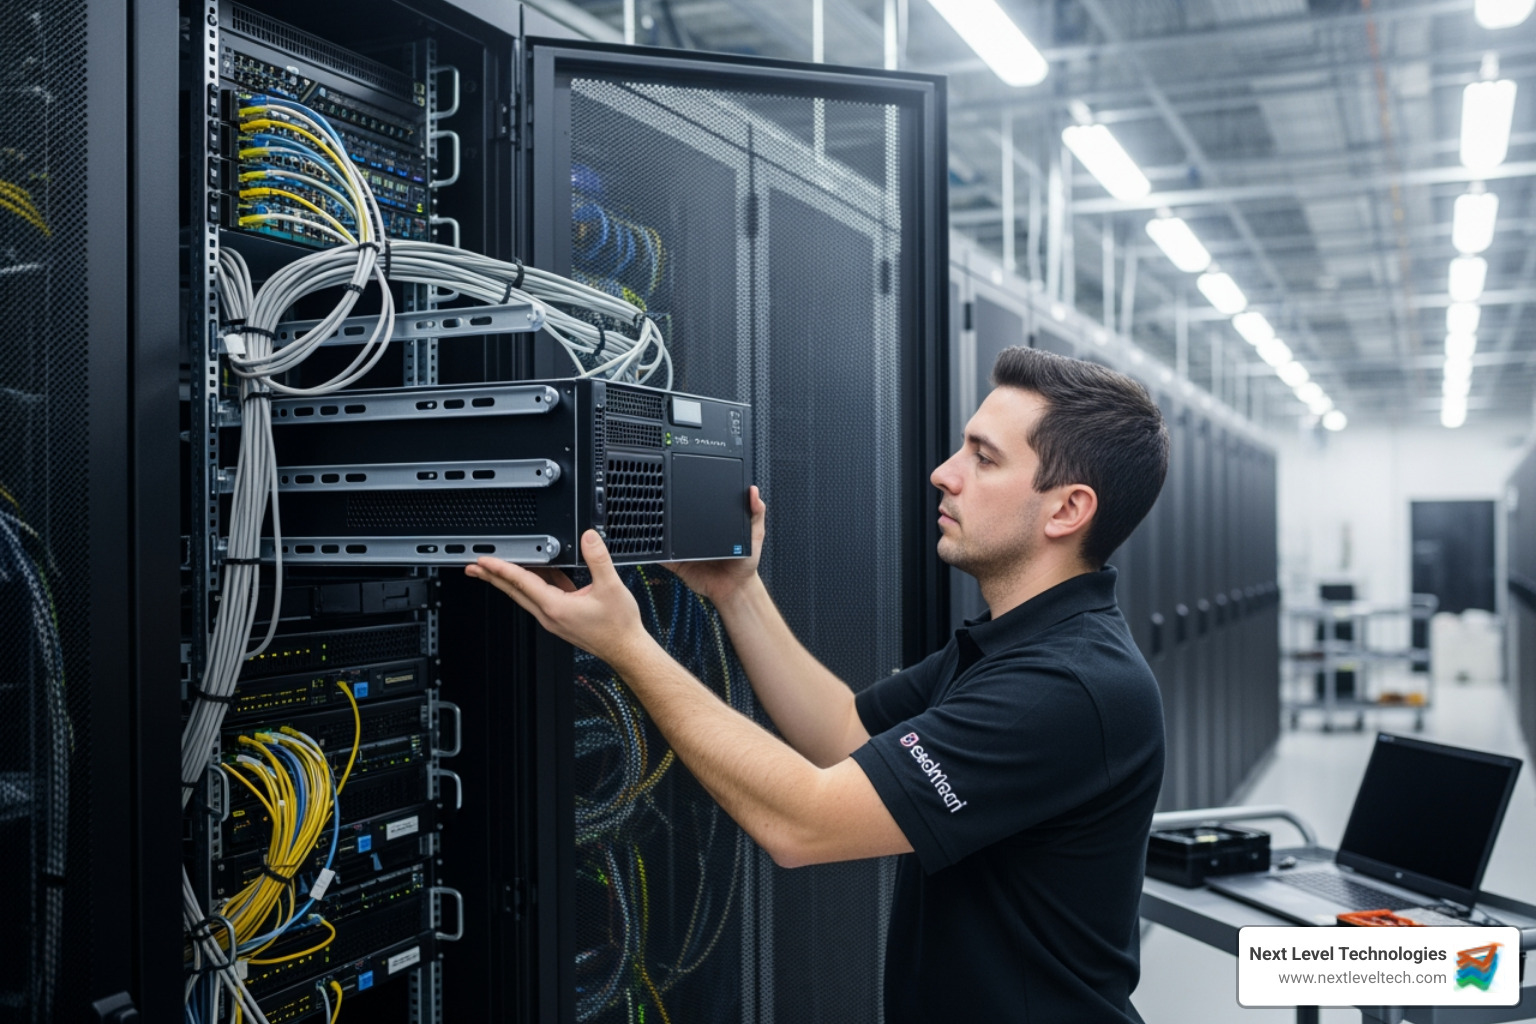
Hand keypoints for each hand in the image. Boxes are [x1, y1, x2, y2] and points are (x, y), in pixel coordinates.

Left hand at [466, 530, 653, 669]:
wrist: (626, 649)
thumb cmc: (618, 627)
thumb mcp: (611, 586)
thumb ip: (597, 559)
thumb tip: (587, 538)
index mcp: (556, 607)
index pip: (522, 583)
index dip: (501, 569)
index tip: (485, 561)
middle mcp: (550, 615)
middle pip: (515, 592)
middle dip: (493, 578)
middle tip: (474, 567)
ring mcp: (554, 618)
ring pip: (526, 595)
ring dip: (510, 582)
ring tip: (497, 569)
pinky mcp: (561, 619)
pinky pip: (542, 598)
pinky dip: (535, 585)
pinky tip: (541, 574)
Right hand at [662, 484, 765, 605]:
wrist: (734, 590)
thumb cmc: (745, 563)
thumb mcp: (755, 535)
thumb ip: (756, 514)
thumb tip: (754, 491)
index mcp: (711, 524)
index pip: (699, 506)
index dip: (693, 495)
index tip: (686, 482)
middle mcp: (696, 534)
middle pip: (680, 519)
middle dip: (672, 509)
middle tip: (668, 499)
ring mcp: (685, 549)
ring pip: (667, 536)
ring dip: (660, 529)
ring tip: (657, 519)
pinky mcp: (677, 563)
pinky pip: (662, 557)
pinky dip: (654, 551)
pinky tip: (651, 544)